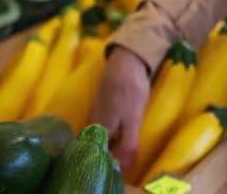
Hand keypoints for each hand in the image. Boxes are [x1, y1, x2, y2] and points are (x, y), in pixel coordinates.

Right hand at [91, 47, 149, 169]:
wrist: (127, 60)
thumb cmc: (130, 90)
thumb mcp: (133, 119)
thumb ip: (128, 144)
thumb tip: (124, 167)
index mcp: (99, 128)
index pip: (101, 152)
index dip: (112, 158)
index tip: (123, 158)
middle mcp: (93, 121)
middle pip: (100, 143)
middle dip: (112, 149)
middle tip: (127, 149)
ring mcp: (96, 110)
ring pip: (102, 132)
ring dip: (113, 138)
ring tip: (126, 140)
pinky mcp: (102, 102)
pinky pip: (105, 122)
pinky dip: (113, 127)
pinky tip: (123, 125)